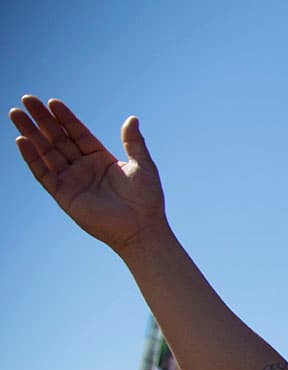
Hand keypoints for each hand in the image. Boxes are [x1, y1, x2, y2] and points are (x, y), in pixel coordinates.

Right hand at [10, 96, 166, 252]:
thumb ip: (134, 142)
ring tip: (16, 114)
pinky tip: (22, 140)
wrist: (141, 227)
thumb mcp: (142, 165)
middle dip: (43, 120)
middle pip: (58, 139)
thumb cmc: (146, 199)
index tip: (52, 102)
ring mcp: (73, 181)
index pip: (78, 133)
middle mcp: (84, 168)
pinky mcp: (64, 195)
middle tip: (27, 99)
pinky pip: (44, 174)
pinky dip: (32, 158)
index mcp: (101, 159)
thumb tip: (132, 118)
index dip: (65, 118)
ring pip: (47, 152)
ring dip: (31, 134)